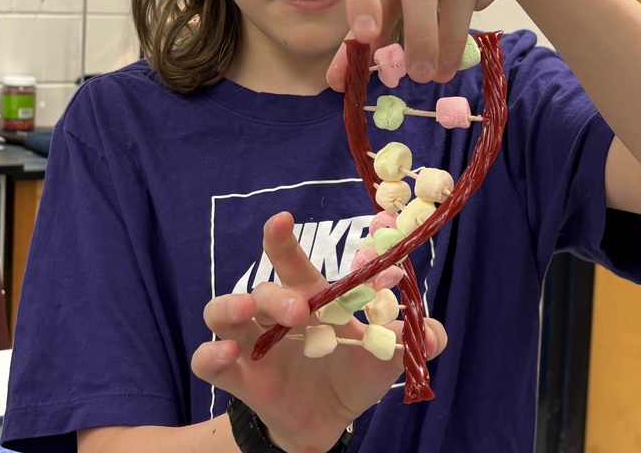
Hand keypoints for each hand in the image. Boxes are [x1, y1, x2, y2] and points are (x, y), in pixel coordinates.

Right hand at [191, 212, 446, 452]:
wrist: (328, 422)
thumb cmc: (352, 374)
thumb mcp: (385, 358)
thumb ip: (408, 340)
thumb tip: (434, 333)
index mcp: (306, 297)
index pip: (287, 260)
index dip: (280, 238)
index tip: (283, 218)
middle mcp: (272, 315)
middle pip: (260, 288)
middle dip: (276, 293)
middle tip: (300, 309)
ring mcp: (249, 344)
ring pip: (221, 312)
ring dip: (230, 306)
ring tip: (246, 311)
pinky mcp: (237, 378)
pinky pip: (206, 362)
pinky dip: (210, 354)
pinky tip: (224, 353)